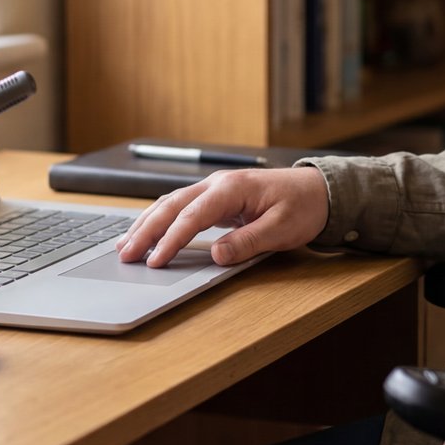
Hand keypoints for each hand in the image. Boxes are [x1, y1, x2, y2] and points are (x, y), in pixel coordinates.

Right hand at [116, 166, 329, 266]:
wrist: (319, 190)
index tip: (156, 260)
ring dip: (147, 224)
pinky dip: (160, 219)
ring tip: (125, 245)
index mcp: (232, 189)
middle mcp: (217, 184)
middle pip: (172, 206)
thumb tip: (216, 254)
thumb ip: (248, 241)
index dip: (171, 240)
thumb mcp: (282, 229)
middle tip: (126, 255)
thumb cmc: (303, 207)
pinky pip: (180, 207)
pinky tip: (146, 232)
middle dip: (147, 231)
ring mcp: (215, 189)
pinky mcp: (216, 198)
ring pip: (171, 203)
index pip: (192, 216)